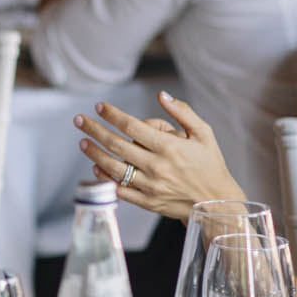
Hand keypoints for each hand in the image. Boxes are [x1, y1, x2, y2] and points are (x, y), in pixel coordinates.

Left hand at [71, 92, 246, 221]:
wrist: (216, 201)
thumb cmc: (210, 164)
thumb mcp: (204, 133)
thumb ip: (182, 112)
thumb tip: (162, 94)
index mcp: (169, 147)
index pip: (132, 126)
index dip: (113, 115)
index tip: (99, 106)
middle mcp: (157, 166)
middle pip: (117, 145)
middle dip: (94, 130)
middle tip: (79, 120)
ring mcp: (150, 186)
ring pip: (114, 168)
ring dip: (94, 153)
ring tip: (83, 142)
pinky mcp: (147, 201)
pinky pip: (120, 190)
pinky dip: (105, 178)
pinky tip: (96, 167)